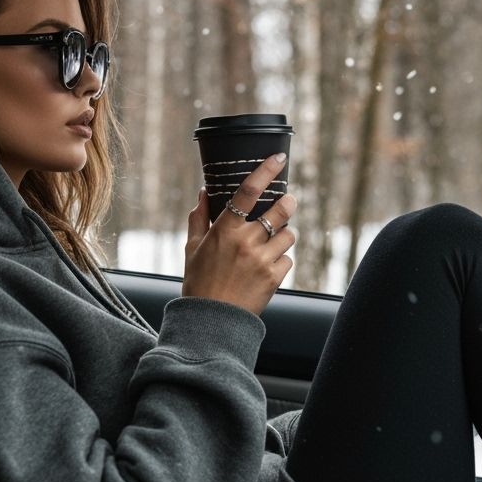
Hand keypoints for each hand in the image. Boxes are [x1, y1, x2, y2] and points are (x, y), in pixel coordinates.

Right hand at [182, 152, 296, 315]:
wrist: (211, 321)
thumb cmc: (199, 283)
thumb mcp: (193, 248)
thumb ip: (199, 218)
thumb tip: (204, 192)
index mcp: (225, 230)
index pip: (249, 191)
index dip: (266, 171)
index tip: (278, 159)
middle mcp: (246, 242)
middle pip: (281, 210)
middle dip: (289, 202)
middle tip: (289, 201)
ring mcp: (262, 260)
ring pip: (288, 235)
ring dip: (284, 235)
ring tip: (272, 243)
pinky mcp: (274, 278)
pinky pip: (288, 259)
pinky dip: (281, 260)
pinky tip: (267, 267)